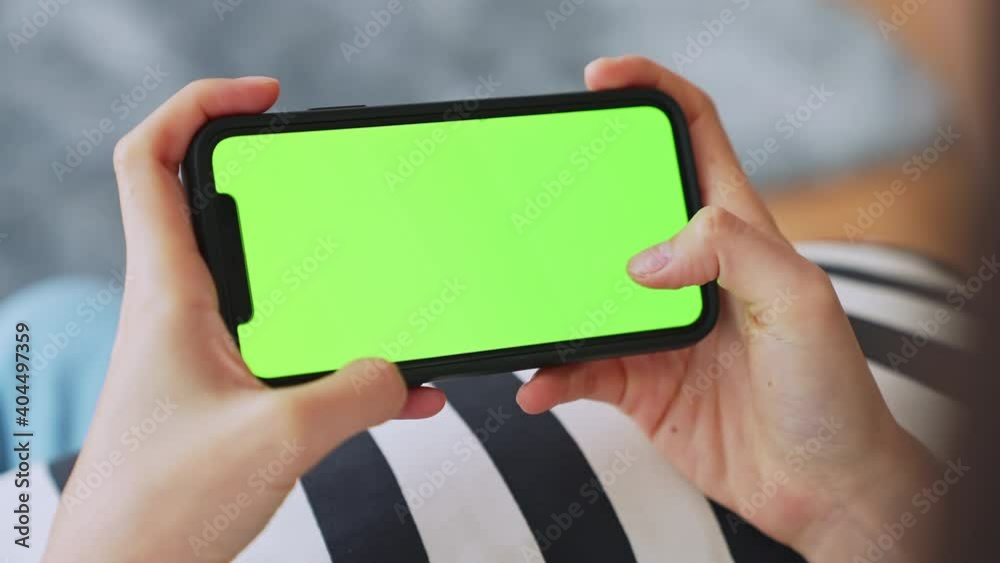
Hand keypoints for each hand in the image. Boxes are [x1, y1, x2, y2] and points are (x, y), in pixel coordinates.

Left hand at [42, 77, 445, 562]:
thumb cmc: (157, 513)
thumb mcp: (279, 439)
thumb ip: (355, 391)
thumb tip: (401, 372)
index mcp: (169, 294)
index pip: (152, 160)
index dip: (200, 106)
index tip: (266, 100)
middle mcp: (184, 314)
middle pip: (222, 211)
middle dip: (285, 191)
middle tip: (339, 189)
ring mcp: (210, 358)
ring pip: (276, 289)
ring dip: (333, 285)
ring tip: (391, 294)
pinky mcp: (235, 401)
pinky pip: (304, 359)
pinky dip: (352, 364)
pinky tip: (406, 392)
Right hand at [516, 56, 937, 561]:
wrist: (822, 490)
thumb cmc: (831, 391)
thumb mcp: (801, 301)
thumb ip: (730, 252)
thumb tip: (642, 259)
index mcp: (734, 230)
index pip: (693, 134)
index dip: (651, 91)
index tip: (601, 79)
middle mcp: (688, 270)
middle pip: (619, 205)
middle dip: (575, 191)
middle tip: (534, 193)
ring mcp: (655, 325)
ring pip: (583, 289)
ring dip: (549, 294)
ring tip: (522, 303)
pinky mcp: (637, 381)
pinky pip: (578, 367)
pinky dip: (552, 373)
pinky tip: (539, 384)